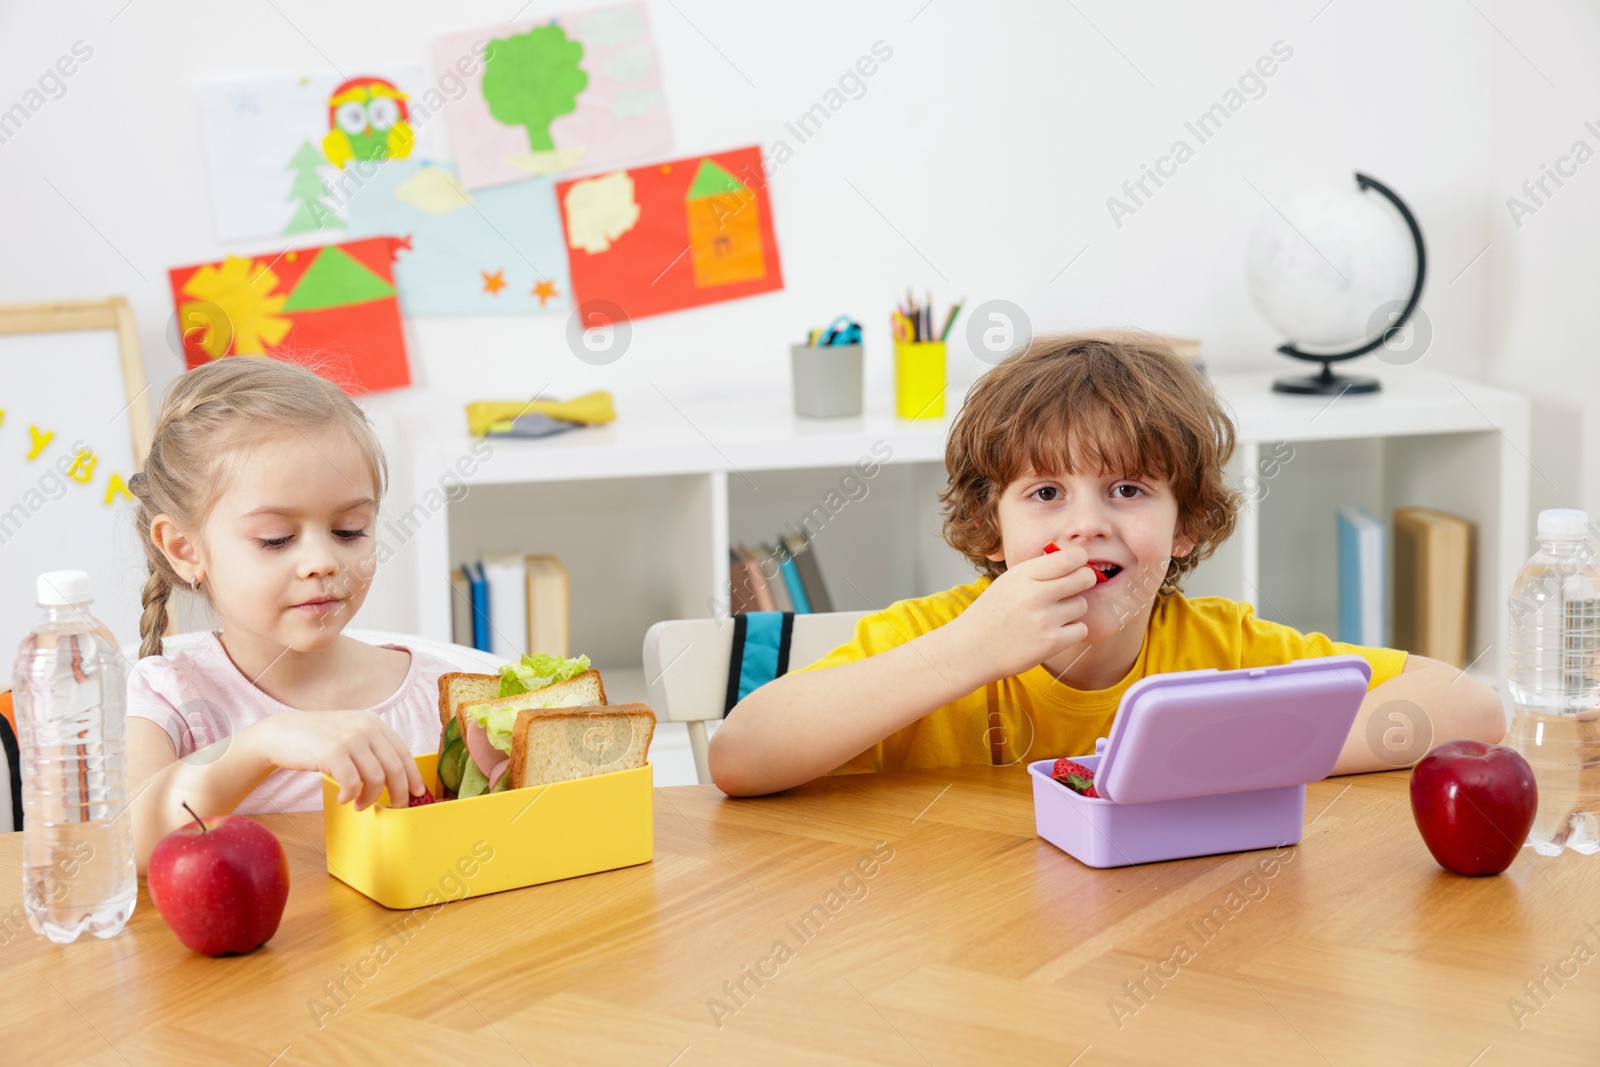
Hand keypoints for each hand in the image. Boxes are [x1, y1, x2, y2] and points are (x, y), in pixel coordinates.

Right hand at [248, 710, 424, 809]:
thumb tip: (397, 777)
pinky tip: (344, 799)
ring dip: (370, 798)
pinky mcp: (332, 752)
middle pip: (395, 767)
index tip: (417, 793)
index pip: (403, 752)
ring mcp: (349, 738)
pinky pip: (352, 782)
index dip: (413, 776)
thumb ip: (371, 747)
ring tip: (360, 805)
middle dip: (399, 792)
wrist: (280, 733)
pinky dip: (351, 795)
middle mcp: (365, 727)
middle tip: (394, 807)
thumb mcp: (350, 733)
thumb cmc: (317, 740)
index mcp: (373, 722)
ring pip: (376, 778)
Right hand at [949, 543, 1097, 679]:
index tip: (1080, 563)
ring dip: (1074, 609)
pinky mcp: (1051, 643)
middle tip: (1077, 586)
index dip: (1080, 559)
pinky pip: (1081, 629)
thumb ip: (1038, 571)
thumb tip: (1073, 560)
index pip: (1068, 559)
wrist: (972, 649)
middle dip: (1085, 580)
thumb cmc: (992, 613)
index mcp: (1023, 575)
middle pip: (1083, 579)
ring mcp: (1044, 620)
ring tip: (1055, 614)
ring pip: (1082, 605)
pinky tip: (1056, 631)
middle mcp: (1035, 595)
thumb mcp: (1008, 581)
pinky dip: (1072, 631)